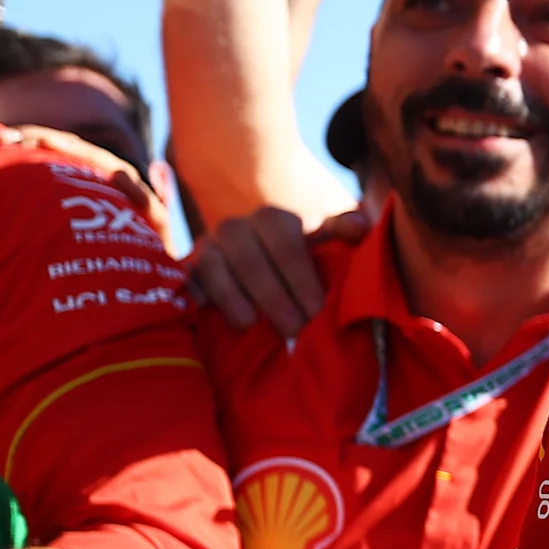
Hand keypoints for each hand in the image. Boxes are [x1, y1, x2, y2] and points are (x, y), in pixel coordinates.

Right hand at [185, 203, 371, 335]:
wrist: (249, 254)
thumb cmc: (296, 254)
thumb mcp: (322, 239)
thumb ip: (342, 230)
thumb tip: (362, 225)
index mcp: (273, 218)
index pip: (287, 246)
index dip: (302, 279)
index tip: (317, 310)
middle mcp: (236, 227)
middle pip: (251, 261)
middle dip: (274, 298)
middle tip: (294, 330)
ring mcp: (207, 246)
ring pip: (215, 269)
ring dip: (235, 299)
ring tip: (253, 325)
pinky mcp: (186, 268)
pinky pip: (185, 279)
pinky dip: (195, 294)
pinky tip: (205, 311)